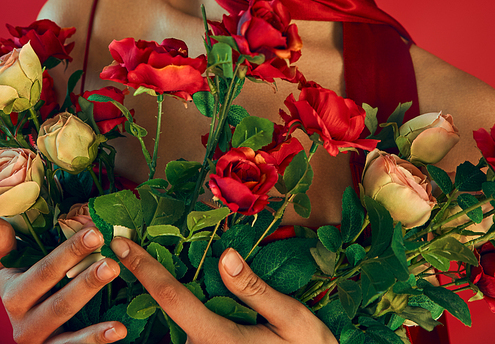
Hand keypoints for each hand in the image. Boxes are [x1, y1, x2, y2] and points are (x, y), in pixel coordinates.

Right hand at [0, 218, 126, 343]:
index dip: (69, 253)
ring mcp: (38, 340)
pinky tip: (119, 329)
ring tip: (115, 288)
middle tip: (111, 262)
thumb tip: (4, 228)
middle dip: (86, 280)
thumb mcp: (6, 266)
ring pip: (66, 326)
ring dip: (92, 308)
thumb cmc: (20, 285)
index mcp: (14, 293)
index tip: (94, 234)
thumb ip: (3, 246)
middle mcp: (23, 321)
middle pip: (58, 301)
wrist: (16, 321)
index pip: (44, 272)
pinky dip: (96, 340)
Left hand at [110, 236, 337, 343]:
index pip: (170, 296)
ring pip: (180, 321)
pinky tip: (202, 297)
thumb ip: (255, 289)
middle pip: (170, 307)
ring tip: (178, 270)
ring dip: (176, 296)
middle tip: (141, 242)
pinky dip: (188, 310)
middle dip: (155, 276)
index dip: (142, 267)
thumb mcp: (292, 320)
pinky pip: (191, 333)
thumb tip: (225, 255)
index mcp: (217, 339)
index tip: (119, 241)